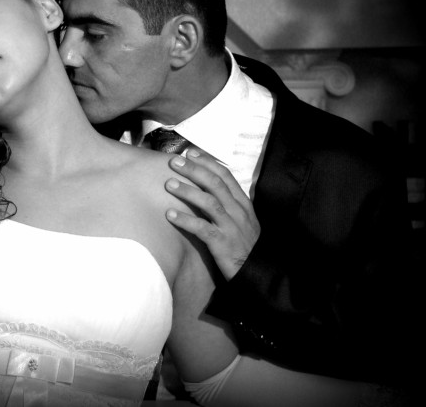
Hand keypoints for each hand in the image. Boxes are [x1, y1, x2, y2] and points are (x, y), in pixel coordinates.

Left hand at [164, 148, 259, 280]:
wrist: (257, 273)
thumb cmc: (244, 245)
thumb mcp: (242, 220)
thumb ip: (228, 204)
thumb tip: (207, 187)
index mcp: (243, 204)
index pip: (226, 176)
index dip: (208, 163)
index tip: (191, 153)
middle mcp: (238, 212)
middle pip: (215, 184)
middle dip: (194, 171)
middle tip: (175, 162)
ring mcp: (231, 227)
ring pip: (209, 203)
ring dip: (188, 192)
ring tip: (169, 184)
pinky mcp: (223, 244)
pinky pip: (202, 229)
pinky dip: (186, 220)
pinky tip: (170, 215)